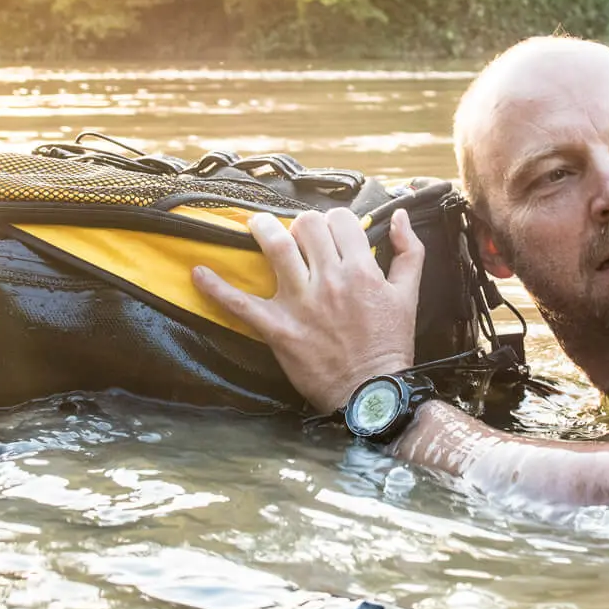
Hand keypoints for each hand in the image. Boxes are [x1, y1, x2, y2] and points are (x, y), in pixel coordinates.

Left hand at [191, 207, 424, 412]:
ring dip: (263, 229)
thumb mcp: (409, 296)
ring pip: (276, 246)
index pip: (341, 220)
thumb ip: (409, 252)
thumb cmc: (389, 346)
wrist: (371, 394)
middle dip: (302, 225)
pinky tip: (198, 272)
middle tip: (299, 236)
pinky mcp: (278, 327)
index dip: (334, 221)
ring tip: (257, 225)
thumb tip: (397, 215)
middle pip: (307, 226)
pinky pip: (240, 304)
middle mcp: (330, 280)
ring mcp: (300, 302)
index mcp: (362, 270)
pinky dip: (216, 287)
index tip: (331, 233)